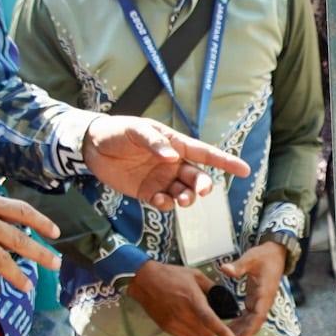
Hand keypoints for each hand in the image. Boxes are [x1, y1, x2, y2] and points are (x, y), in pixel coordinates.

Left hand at [83, 116, 252, 210]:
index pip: (205, 153)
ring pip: (184, 193)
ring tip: (181, 200)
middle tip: (199, 193)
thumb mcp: (135, 130)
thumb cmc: (116, 132)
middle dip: (202, 186)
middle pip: (197, 177)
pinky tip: (161, 201)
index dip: (226, 161)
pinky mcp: (148, 193)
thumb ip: (154, 142)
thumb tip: (171, 157)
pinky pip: (164, 202)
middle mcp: (173, 163)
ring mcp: (161, 179)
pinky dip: (166, 205)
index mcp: (175, 144)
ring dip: (187, 198)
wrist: (91, 146)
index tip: (245, 170)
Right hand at [126, 261, 236, 335]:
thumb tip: (222, 296)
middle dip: (213, 330)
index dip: (222, 332)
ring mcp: (174, 322)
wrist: (145, 280)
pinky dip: (191, 334)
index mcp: (193, 299)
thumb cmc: (171, 275)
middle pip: (205, 333)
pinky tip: (188, 322)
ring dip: (202, 332)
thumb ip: (211, 286)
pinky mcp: (166, 327)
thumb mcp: (195, 275)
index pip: (210, 319)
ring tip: (198, 319)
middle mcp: (184, 314)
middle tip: (212, 320)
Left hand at [217, 241, 286, 335]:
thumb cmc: (264, 256)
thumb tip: (224, 269)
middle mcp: (264, 300)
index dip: (251, 328)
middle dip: (242, 334)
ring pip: (250, 321)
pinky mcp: (256, 301)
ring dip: (239, 331)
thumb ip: (239, 266)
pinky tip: (228, 329)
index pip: (259, 314)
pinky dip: (239, 323)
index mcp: (265, 292)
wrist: (275, 254)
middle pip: (254, 322)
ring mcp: (260, 302)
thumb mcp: (251, 257)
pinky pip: (248, 316)